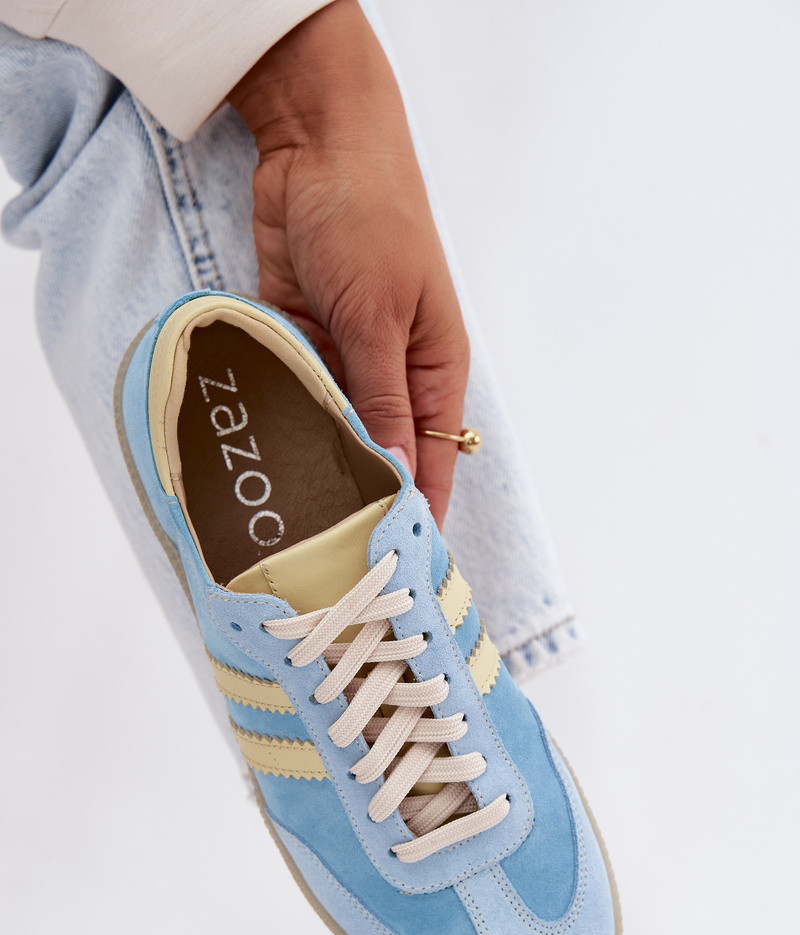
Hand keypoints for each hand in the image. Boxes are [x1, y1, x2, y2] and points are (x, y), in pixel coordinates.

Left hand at [227, 0, 468, 526]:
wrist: (314, 145)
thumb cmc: (373, 219)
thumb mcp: (381, 317)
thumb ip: (381, 399)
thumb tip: (395, 474)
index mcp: (435, 369)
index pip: (435, 459)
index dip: (420, 511)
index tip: (399, 564)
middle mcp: (392, 374)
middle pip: (379, 453)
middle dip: (357, 499)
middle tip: (330, 559)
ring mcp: (343, 360)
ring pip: (329, 432)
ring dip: (311, 465)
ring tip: (290, 524)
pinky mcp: (298, 342)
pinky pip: (290, 397)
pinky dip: (277, 422)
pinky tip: (260, 462)